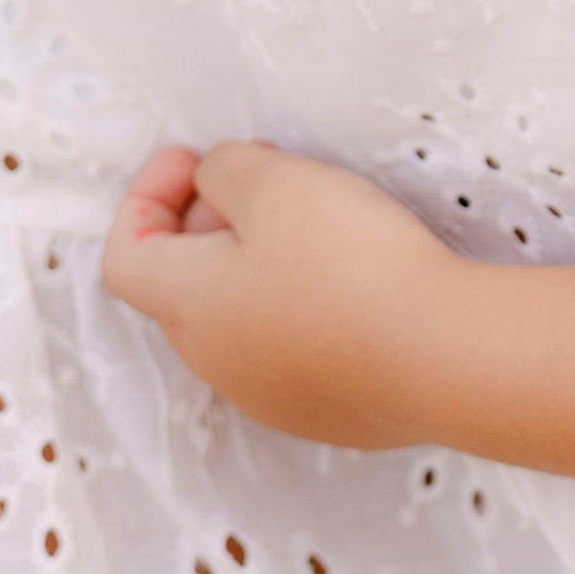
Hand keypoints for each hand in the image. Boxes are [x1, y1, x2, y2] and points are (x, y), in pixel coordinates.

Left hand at [104, 141, 475, 451]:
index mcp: (188, 305)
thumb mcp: (279, 184)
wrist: (448, 357)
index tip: (196, 159)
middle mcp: (217, 361)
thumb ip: (228, 169)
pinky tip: (363, 284)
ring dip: (262, 267)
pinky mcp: (330, 413)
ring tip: (323, 229)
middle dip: (214, 223)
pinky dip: (308, 308)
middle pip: (186, 285)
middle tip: (270, 179)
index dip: (147, 197)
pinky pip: (297, 351)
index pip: (127, 255)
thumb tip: (218, 182)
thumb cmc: (354, 267)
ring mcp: (274, 396)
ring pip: (243, 320)